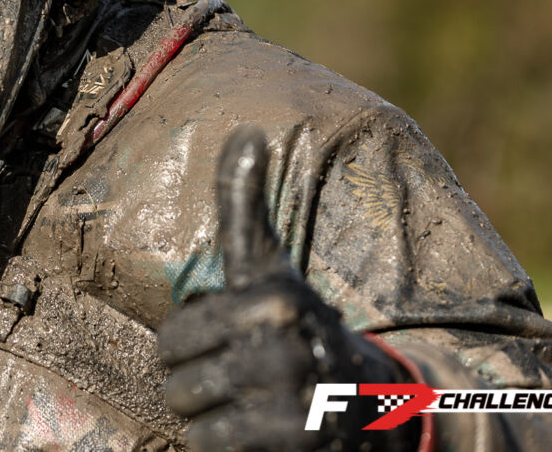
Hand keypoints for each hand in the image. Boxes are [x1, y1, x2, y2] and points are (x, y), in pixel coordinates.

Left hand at [157, 126, 416, 451]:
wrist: (381, 406)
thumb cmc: (302, 327)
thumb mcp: (272, 268)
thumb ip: (244, 207)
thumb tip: (246, 131)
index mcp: (272, 299)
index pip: (170, 339)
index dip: (188, 345)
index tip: (230, 340)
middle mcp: (283, 348)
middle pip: (175, 385)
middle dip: (198, 387)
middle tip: (244, 379)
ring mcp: (294, 406)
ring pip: (194, 425)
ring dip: (214, 423)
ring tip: (255, 406)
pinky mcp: (299, 450)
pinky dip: (233, 451)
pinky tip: (265, 436)